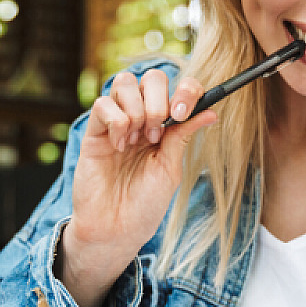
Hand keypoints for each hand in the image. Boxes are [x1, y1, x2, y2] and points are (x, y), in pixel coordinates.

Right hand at [58, 69, 216, 306]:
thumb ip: (184, 136)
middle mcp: (141, 118)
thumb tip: (212, 111)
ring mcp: (116, 123)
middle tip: (157, 131)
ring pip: (124, 83)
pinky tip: (119, 146)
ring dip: (136, 108)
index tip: (183, 113)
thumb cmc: (145, 204)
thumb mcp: (171, 168)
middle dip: (158, 99)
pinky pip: (103, 105)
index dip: (185, 90)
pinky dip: (115, 120)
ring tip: (137, 139)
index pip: (177, 88)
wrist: (117, 229)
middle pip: (151, 77)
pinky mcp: (94, 132)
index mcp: (165, 126)